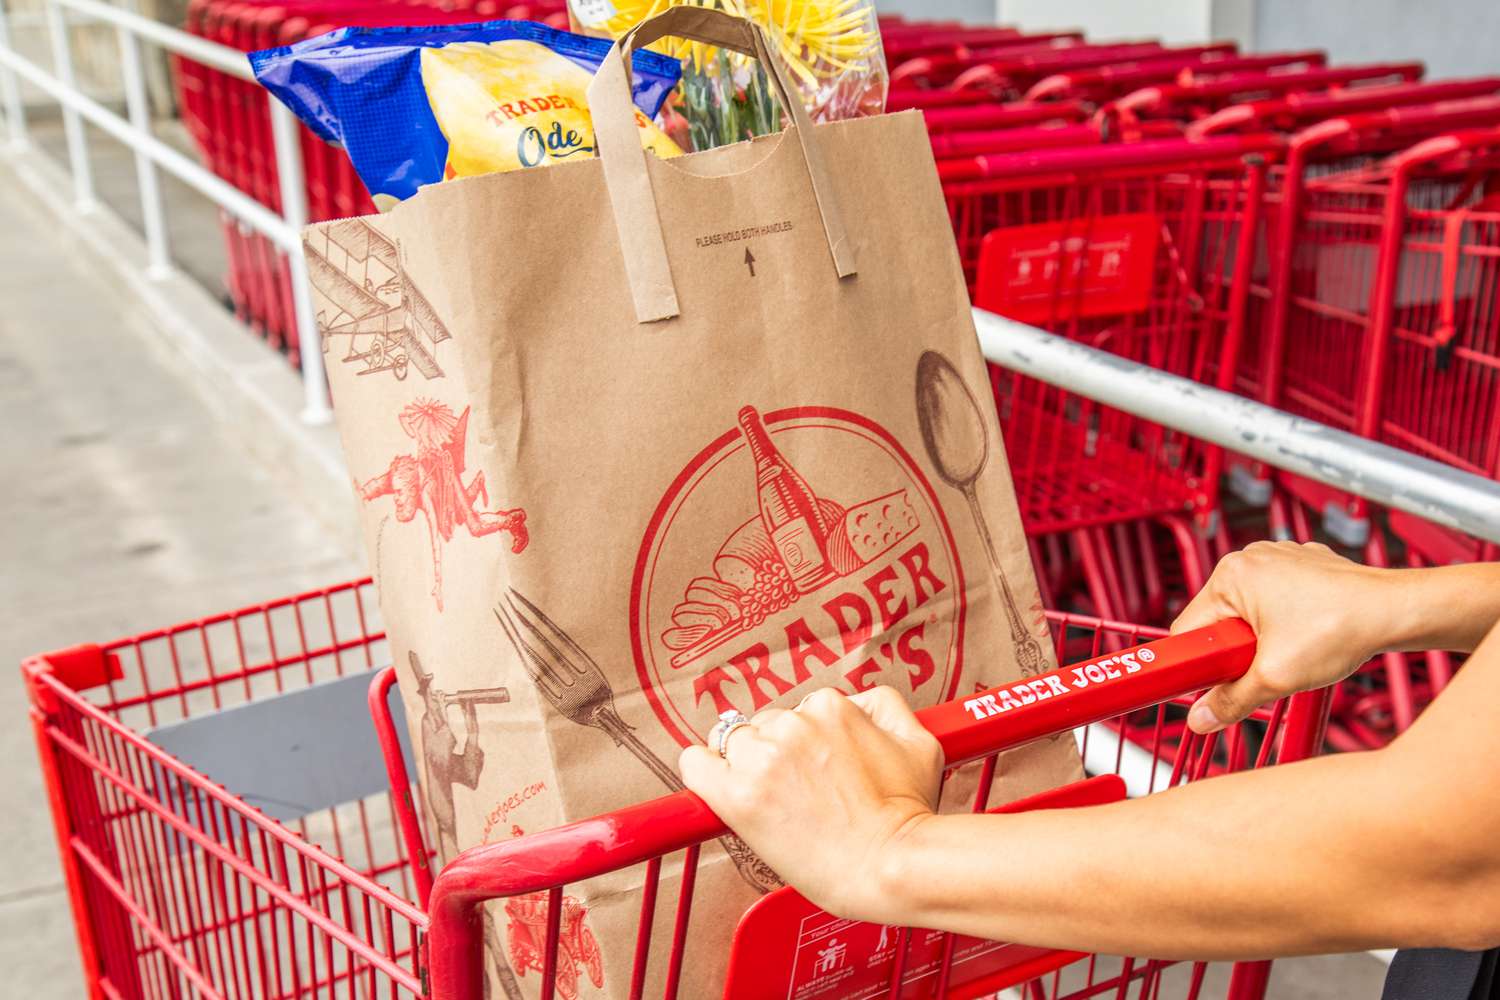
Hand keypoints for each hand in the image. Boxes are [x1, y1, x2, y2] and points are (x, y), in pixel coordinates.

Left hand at [679, 687, 942, 922]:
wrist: (891, 866)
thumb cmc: (908, 814)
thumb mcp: (920, 741)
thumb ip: (885, 706)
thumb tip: (857, 701)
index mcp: (831, 707)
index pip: (802, 711)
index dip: (811, 743)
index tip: (818, 769)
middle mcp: (794, 725)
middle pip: (768, 725)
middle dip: (780, 752)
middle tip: (802, 791)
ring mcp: (763, 760)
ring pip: (735, 743)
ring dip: (748, 765)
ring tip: (775, 800)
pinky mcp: (737, 797)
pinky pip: (696, 764)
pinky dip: (702, 772)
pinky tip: (717, 788)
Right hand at [1171, 541, 1392, 733]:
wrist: (1398, 611)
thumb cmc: (1342, 627)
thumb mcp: (1275, 676)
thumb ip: (1230, 700)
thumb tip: (1201, 718)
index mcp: (1231, 575)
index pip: (1188, 629)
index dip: (1200, 663)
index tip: (1215, 682)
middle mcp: (1249, 559)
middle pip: (1219, 622)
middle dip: (1238, 652)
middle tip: (1267, 666)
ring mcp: (1276, 559)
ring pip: (1247, 614)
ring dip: (1261, 640)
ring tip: (1293, 650)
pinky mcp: (1299, 567)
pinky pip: (1274, 602)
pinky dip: (1284, 624)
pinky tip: (1308, 636)